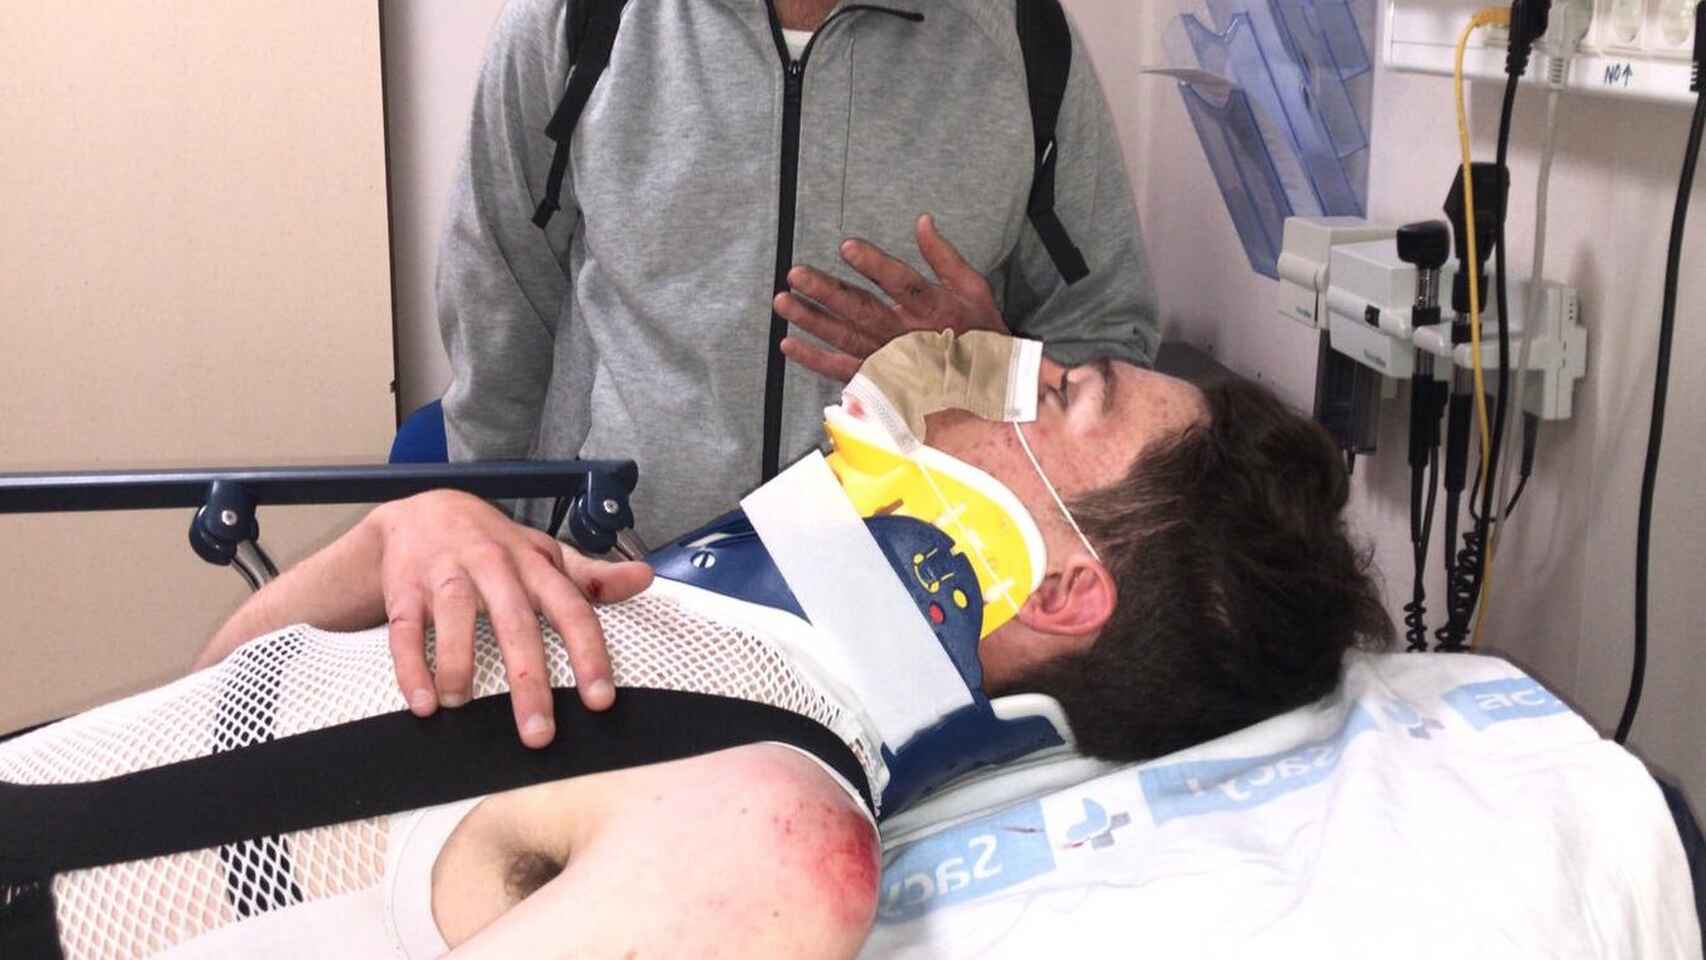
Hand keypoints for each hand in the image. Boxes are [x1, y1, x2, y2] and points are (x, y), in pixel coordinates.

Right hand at [371, 490, 652, 747]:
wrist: (423, 511)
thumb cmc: (495, 545)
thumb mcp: (545, 555)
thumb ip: (592, 577)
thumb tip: (645, 577)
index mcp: (536, 565)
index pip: (571, 608)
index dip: (588, 654)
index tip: (600, 700)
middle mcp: (494, 566)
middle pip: (516, 623)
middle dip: (528, 682)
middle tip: (538, 735)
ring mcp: (447, 574)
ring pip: (455, 617)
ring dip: (458, 664)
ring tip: (463, 706)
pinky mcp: (405, 587)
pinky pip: (406, 629)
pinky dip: (411, 667)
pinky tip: (424, 703)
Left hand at [775, 213, 1007, 382]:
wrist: (985, 390)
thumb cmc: (979, 336)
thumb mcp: (973, 290)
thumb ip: (944, 257)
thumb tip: (922, 221)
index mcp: (930, 308)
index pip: (898, 282)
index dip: (873, 264)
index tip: (848, 247)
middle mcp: (905, 334)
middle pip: (861, 309)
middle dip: (826, 291)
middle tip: (797, 275)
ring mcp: (888, 359)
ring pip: (844, 336)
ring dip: (811, 320)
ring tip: (783, 302)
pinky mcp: (878, 378)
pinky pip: (841, 369)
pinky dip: (814, 359)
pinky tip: (788, 344)